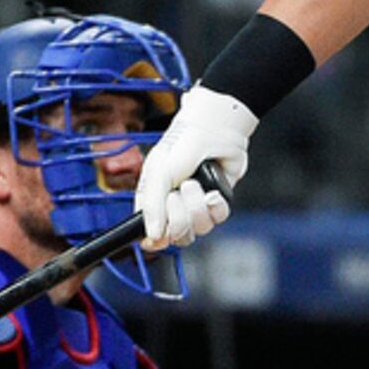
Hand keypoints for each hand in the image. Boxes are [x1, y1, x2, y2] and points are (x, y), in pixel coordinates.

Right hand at [136, 85, 254, 248]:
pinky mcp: (217, 202)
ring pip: (198, 228)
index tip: (159, 236)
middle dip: (179, 215)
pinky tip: (212, 191)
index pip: (151, 232)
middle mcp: (174, 206)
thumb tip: (152, 236)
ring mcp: (196, 205)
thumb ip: (152, 206)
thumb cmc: (181, 144)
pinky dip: (216, 206)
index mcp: (154, 199)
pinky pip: (217, 219)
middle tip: (179, 192)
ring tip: (195, 184)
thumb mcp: (158, 172)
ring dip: (197, 207)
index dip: (156, 239)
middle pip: (177, 235)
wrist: (215, 129)